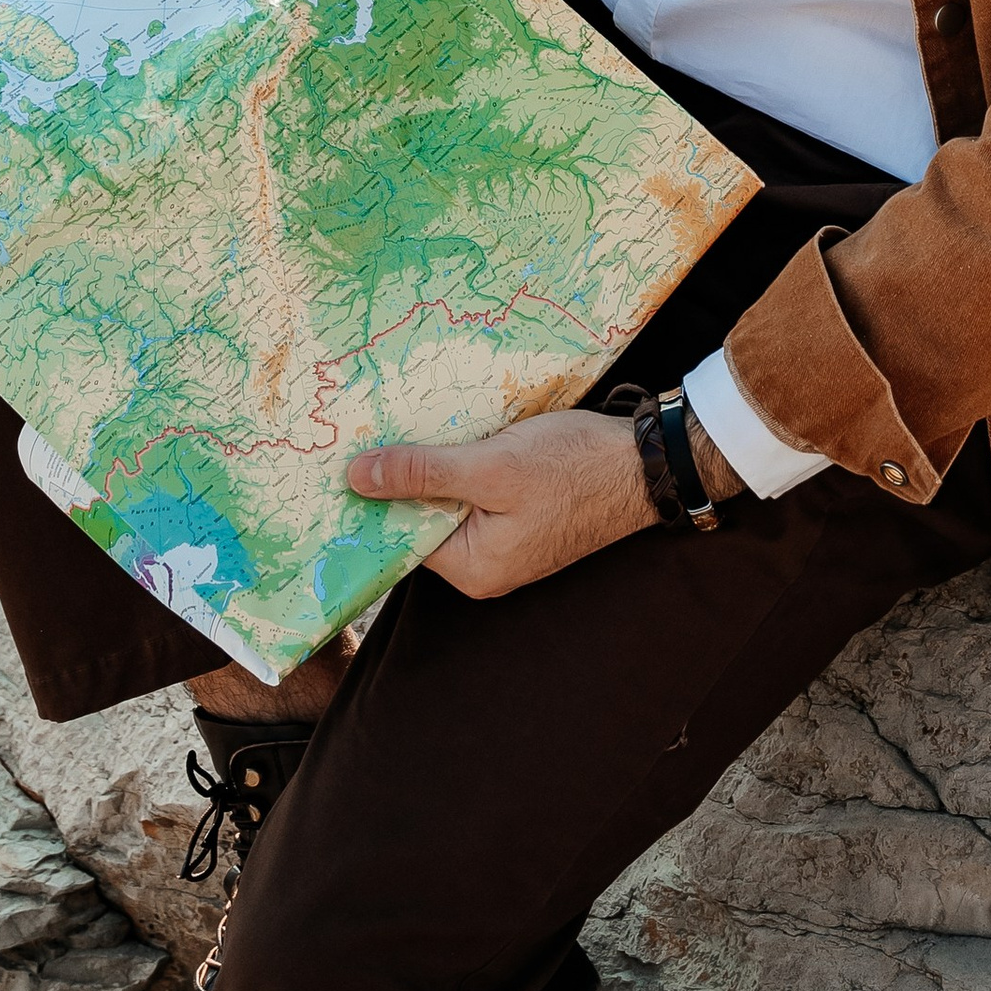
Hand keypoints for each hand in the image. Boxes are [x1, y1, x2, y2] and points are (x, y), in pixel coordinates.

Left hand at [345, 410, 657, 600]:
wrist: (645, 462)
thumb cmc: (572, 467)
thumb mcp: (491, 466)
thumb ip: (423, 474)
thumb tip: (356, 479)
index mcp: (472, 568)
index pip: (401, 536)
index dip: (374, 496)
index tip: (345, 457)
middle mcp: (485, 566)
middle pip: (424, 519)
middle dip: (405, 477)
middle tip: (374, 427)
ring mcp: (507, 543)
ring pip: (450, 502)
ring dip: (437, 465)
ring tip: (409, 421)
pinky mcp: (523, 517)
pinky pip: (477, 494)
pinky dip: (465, 465)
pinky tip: (457, 431)